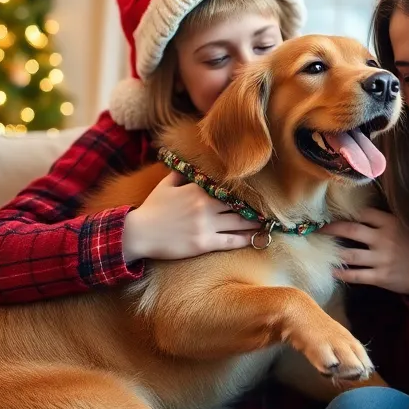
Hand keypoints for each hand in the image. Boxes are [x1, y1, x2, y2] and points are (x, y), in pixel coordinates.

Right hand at [122, 171, 260, 261]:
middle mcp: (204, 206)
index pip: (227, 188)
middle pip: (237, 205)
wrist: (138, 233)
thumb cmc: (152, 209)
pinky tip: (256, 238)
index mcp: (197, 190)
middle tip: (269, 207)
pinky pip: (230, 241)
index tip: (258, 191)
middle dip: (253, 206)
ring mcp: (205, 226)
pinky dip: (245, 239)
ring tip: (268, 221)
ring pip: (238, 222)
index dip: (243, 191)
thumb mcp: (166, 186)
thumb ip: (181, 174)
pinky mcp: (203, 243)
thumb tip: (190, 165)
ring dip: (255, 222)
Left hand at [322, 208, 408, 298]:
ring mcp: (382, 259)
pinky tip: (331, 270)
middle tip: (318, 229)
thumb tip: (352, 215)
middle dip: (331, 228)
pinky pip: (356, 275)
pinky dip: (342, 273)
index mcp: (390, 223)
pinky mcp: (381, 276)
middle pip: (351, 230)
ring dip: (333, 252)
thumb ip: (381, 222)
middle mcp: (384, 239)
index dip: (345, 213)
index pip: (363, 213)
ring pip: (350, 254)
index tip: (331, 213)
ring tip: (320, 250)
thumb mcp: (401, 227)